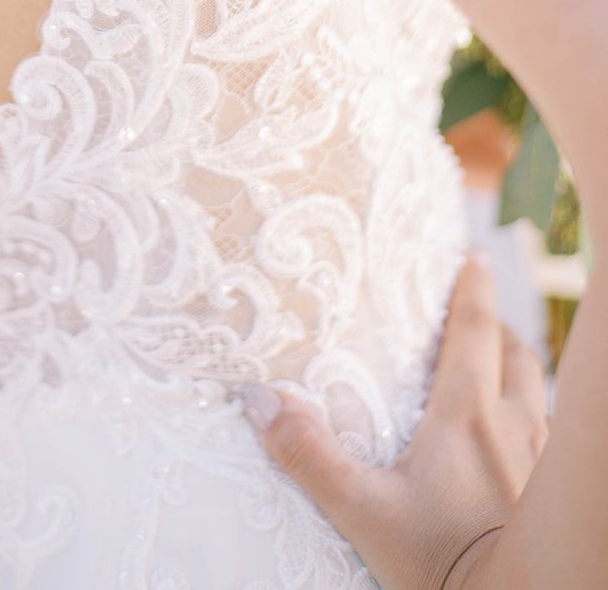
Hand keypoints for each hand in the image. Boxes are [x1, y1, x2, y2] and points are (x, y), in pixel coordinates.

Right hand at [241, 250, 549, 589]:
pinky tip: (518, 442)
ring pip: (538, 392)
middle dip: (497, 327)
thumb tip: (260, 401)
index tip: (471, 255)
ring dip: (518, 370)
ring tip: (498, 370)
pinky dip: (535, 418)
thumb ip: (310, 455)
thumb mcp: (364, 510)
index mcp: (466, 415)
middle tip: (478, 315)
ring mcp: (540, 459)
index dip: (472, 288)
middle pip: (516, 353)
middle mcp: (513, 425)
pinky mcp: (553, 493)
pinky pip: (552, 435)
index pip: (473, 330)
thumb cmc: (442, 561)